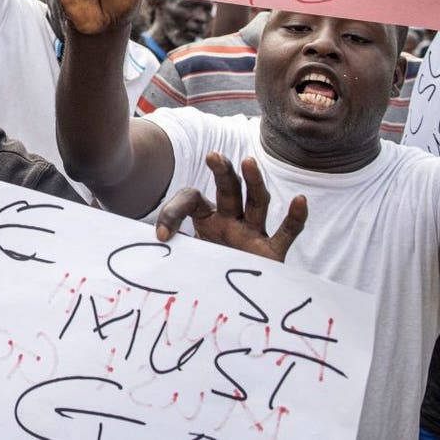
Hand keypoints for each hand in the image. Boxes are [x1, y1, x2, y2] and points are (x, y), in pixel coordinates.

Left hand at [155, 153, 307, 261]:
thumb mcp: (184, 259)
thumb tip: (157, 240)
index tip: (162, 237)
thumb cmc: (204, 276)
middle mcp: (231, 221)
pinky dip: (295, 217)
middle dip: (222, 172)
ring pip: (257, 202)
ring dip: (254, 182)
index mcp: (207, 219)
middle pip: (229, 189)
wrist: (226, 302)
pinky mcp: (271, 254)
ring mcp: (252, 234)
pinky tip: (299, 200)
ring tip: (248, 162)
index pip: (192, 199)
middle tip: (213, 156)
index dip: (173, 211)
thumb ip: (172, 249)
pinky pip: (287, 232)